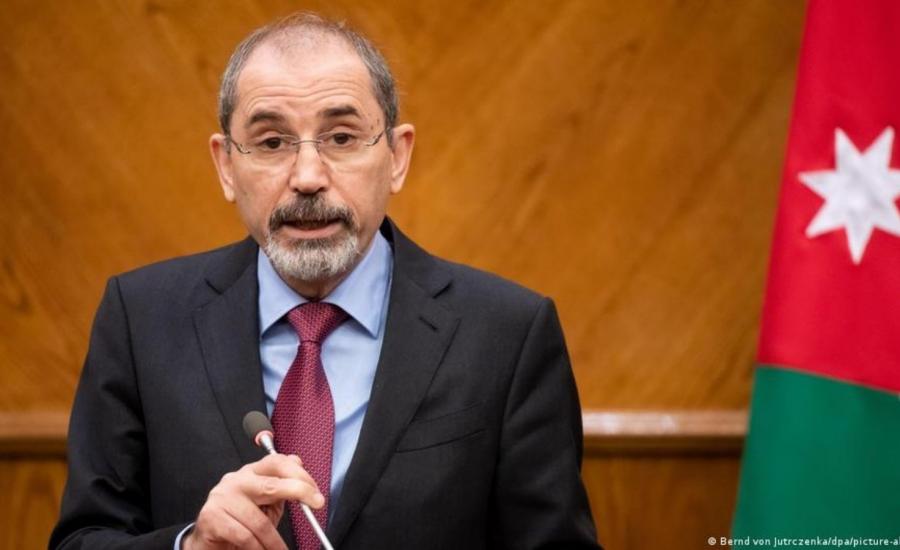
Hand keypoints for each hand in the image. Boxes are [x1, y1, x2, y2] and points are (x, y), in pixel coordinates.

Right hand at [183, 453, 324, 549]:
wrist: (210, 541)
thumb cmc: (241, 522)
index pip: (277, 462)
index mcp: (251, 473)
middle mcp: (236, 480)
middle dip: (298, 493)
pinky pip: (244, 537)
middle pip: (271, 484)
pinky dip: (258, 549)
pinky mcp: (212, 517)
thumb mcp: (266, 504)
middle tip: (315, 508)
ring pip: (259, 521)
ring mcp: (222, 497)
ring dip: (275, 542)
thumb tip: (299, 462)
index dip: (299, 474)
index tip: (316, 493)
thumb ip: (282, 487)